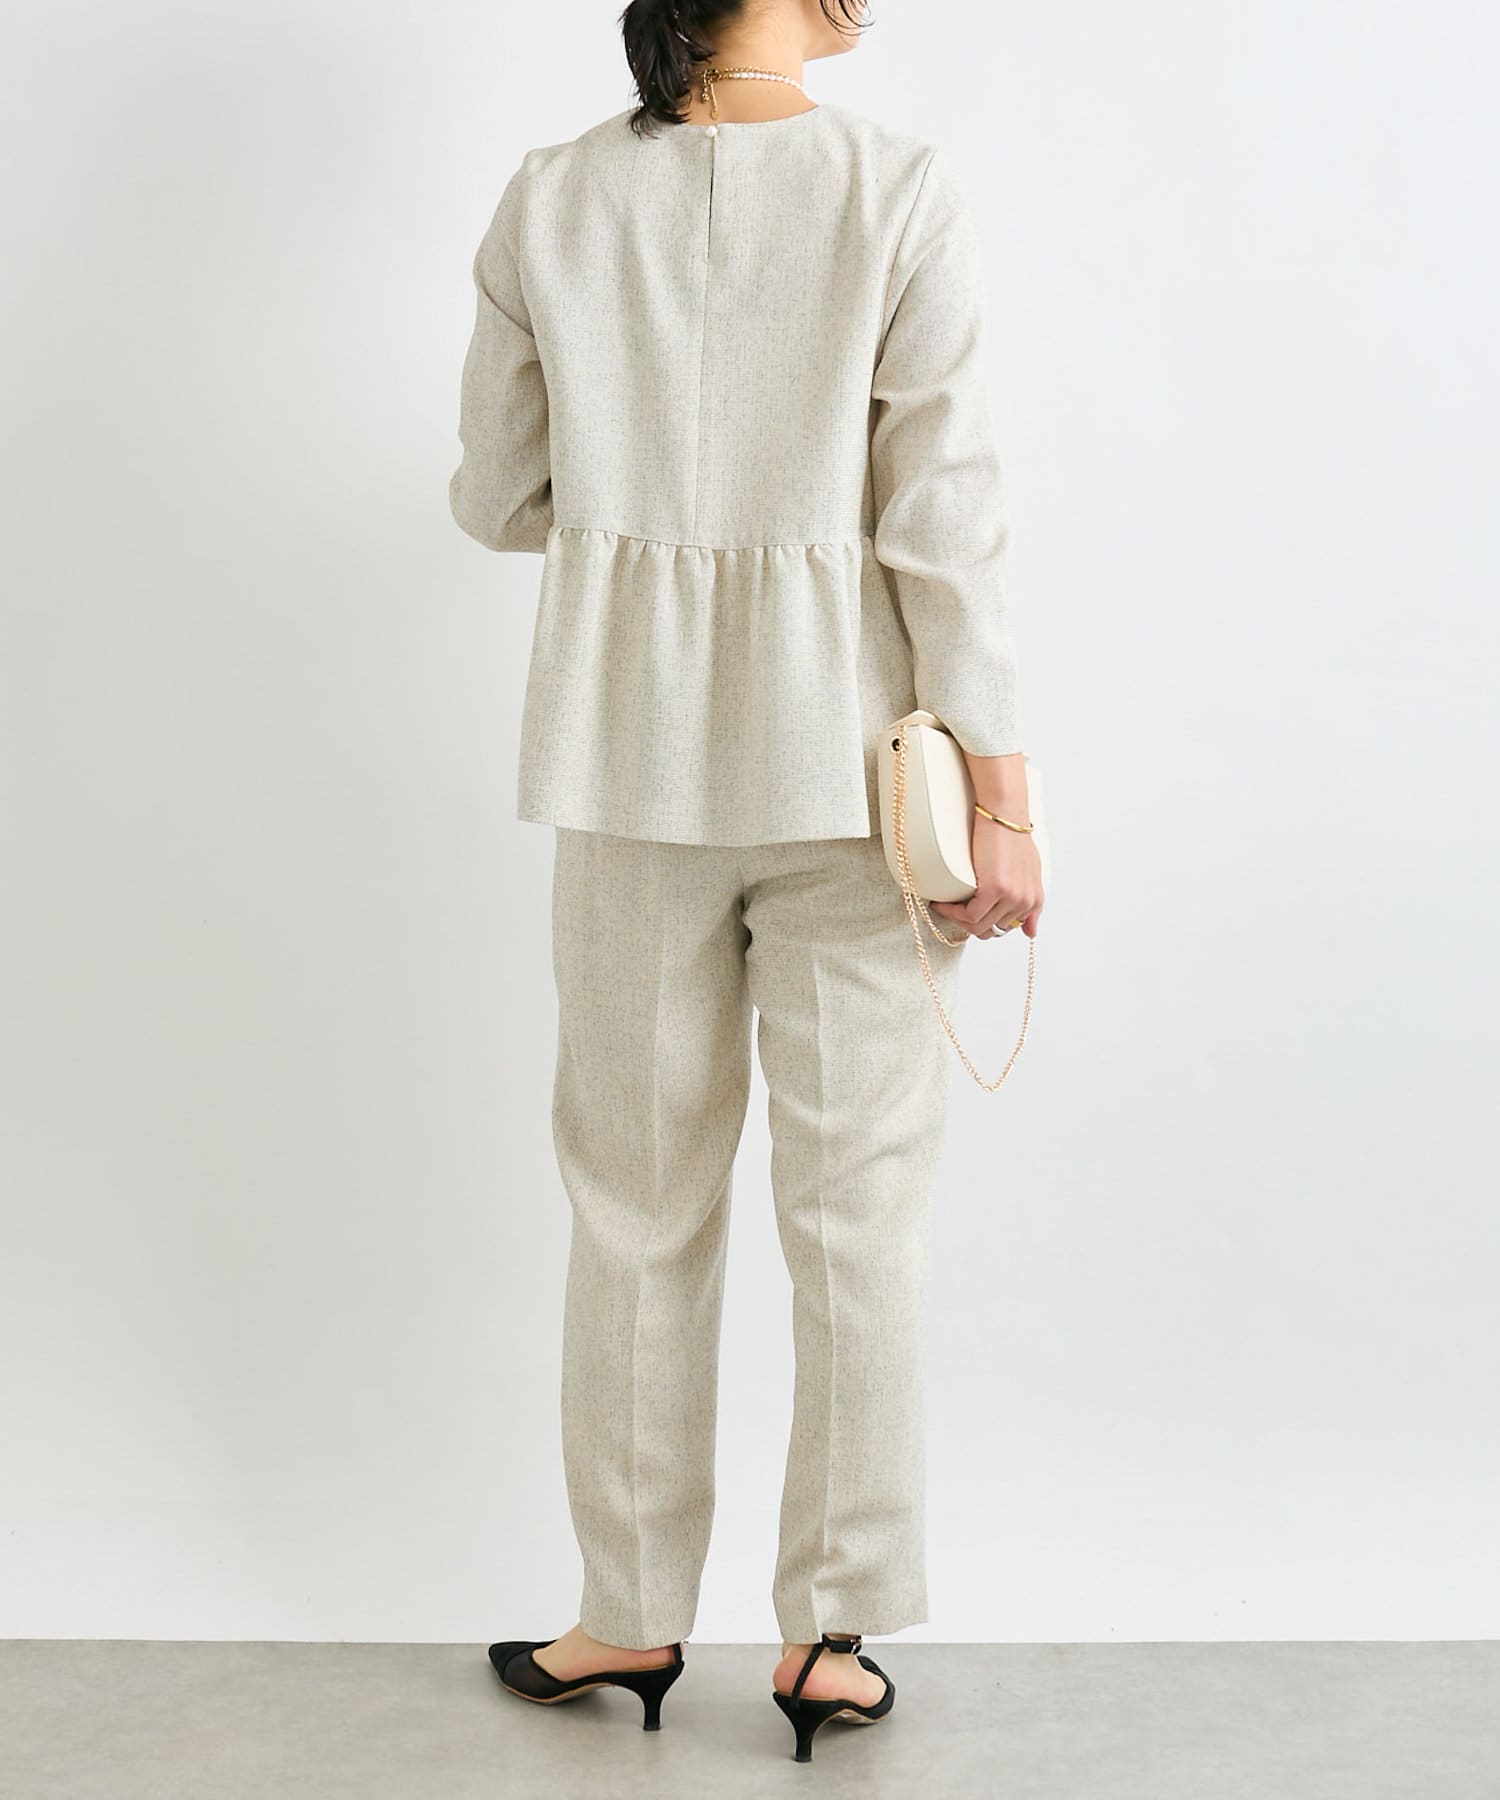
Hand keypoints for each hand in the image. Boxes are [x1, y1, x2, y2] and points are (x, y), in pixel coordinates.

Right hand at [928, 808, 1043, 939]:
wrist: (1003, 815)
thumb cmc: (1012, 837)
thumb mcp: (1030, 873)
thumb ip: (1031, 902)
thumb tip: (1031, 934)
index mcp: (1035, 900)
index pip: (1007, 928)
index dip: (985, 924)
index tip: (967, 915)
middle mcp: (1026, 902)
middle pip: (991, 930)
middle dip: (968, 924)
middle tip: (952, 910)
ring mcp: (1011, 897)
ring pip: (978, 925)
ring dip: (957, 919)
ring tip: (943, 906)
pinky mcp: (994, 890)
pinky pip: (969, 914)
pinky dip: (952, 912)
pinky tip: (941, 903)